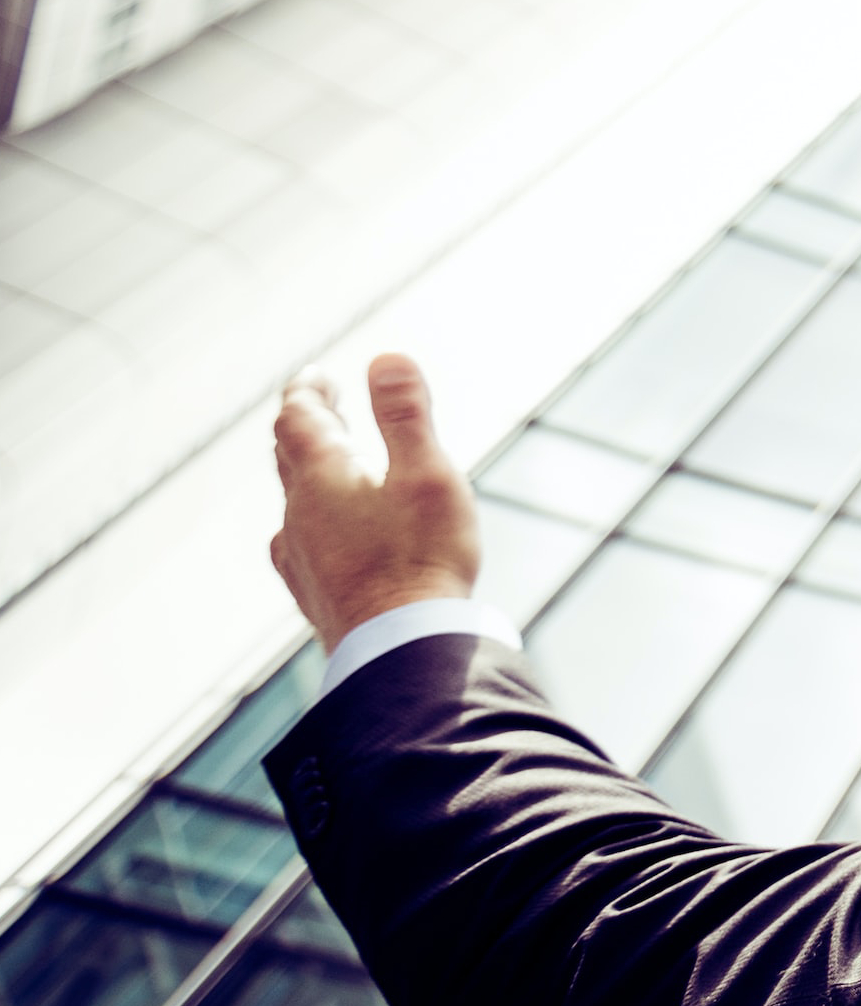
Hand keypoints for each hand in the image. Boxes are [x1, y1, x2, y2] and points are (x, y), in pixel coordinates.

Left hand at [271, 354, 480, 649]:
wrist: (401, 648)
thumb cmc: (421, 559)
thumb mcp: (426, 475)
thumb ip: (405, 416)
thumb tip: (385, 357)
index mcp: (323, 477)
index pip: (299, 417)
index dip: (306, 390)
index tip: (318, 375)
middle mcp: (299, 513)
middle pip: (288, 456)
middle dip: (305, 424)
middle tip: (323, 405)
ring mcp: (301, 556)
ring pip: (293, 501)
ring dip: (307, 472)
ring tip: (328, 465)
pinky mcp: (313, 591)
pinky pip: (300, 544)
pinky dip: (311, 520)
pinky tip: (319, 537)